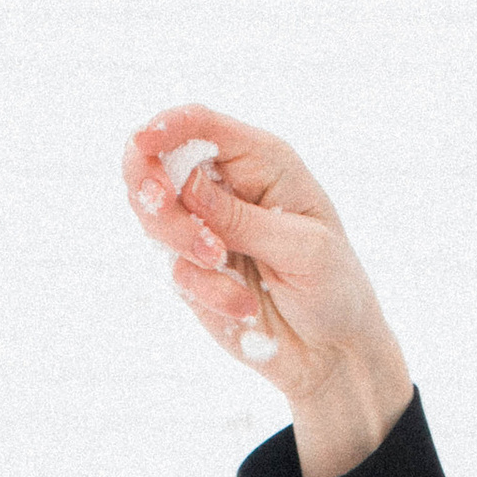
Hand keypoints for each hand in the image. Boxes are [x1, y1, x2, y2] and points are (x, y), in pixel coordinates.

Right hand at [123, 107, 415, 476]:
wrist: (332, 350)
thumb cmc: (333, 285)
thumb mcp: (301, 247)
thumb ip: (241, 218)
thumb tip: (185, 184)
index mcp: (259, 161)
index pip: (200, 125)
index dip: (165, 127)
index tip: (142, 144)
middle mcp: (226, 187)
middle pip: (159, 162)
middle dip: (153, 187)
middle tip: (162, 208)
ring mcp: (205, 230)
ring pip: (156, 217)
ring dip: (180, 240)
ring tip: (220, 262)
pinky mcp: (196, 273)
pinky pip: (178, 271)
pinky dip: (206, 289)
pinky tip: (244, 305)